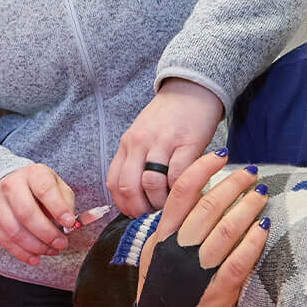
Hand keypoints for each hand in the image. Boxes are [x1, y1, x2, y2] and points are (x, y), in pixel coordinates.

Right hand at [0, 163, 73, 265]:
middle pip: (27, 213)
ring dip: (36, 246)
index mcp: (33, 174)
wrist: (9, 186)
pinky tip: (36, 257)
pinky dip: (23, 253)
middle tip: (61, 243)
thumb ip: (65, 203)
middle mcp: (12, 186)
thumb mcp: (57, 186)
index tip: (69, 223)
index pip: (45, 190)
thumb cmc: (38, 188)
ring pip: (15, 231)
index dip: (58, 209)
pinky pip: (6, 242)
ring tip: (51, 250)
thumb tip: (69, 224)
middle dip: (47, 233)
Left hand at [107, 78, 224, 216]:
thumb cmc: (169, 117)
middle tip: (154, 217)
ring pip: (151, 184)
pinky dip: (180, 189)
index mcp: (127, 143)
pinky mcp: (187, 142)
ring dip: (161, 202)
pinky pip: (178, 175)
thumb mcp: (144, 135)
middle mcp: (139, 142)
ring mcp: (162, 141)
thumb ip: (137, 160)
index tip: (136, 215)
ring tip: (171, 206)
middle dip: (140, 209)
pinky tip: (187, 191)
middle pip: (129, 186)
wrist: (193, 89)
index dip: (123, 206)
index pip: (114, 182)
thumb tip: (137, 197)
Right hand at [136, 151, 268, 306]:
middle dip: (234, 183)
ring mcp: (198, 269)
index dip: (203, 168)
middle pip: (208, 204)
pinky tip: (265, 225)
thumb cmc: (163, 288)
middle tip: (252, 172)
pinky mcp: (218, 290)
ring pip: (226, 228)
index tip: (221, 155)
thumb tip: (191, 194)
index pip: (182, 191)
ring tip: (262, 193)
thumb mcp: (156, 254)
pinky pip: (239, 260)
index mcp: (163, 236)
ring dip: (247, 206)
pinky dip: (254, 240)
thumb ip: (170, 226)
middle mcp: (179, 248)